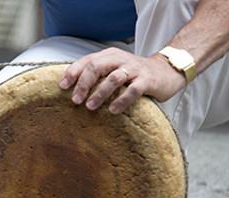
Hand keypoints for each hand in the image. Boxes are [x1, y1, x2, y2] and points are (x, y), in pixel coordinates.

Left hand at [59, 47, 186, 113]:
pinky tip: (113, 110)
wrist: (166, 71)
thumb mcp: (114, 69)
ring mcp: (134, 69)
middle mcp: (120, 59)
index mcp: (109, 56)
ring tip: (90, 106)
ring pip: (113, 78)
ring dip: (100, 92)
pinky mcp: (147, 81)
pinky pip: (133, 90)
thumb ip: (97, 74)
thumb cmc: (134, 74)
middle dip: (83, 84)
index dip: (73, 73)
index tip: (62, 87)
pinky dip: (121, 100)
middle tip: (75, 100)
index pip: (87, 61)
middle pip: (97, 67)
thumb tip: (71, 89)